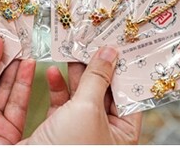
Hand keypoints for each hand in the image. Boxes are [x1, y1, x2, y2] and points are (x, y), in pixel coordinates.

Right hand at [23, 46, 141, 144]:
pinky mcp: (57, 132)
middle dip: (97, 68)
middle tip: (94, 44)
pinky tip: (52, 72)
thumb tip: (108, 53)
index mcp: (121, 135)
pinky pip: (61, 104)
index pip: (128, 96)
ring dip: (75, 74)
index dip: (123, 71)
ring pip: (81, 96)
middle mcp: (102, 134)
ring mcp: (79, 133)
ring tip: (72, 52)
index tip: (119, 48)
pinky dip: (57, 87)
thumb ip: (97, 78)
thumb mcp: (87, 108)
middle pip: (104, 93)